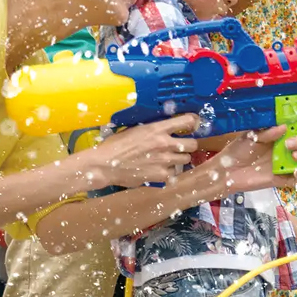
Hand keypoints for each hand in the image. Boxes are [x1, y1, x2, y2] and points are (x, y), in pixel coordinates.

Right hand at [85, 115, 199, 187]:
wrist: (103, 165)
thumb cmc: (115, 146)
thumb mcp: (134, 130)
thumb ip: (153, 130)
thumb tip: (165, 129)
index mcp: (157, 129)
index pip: (187, 121)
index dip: (192, 123)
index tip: (191, 126)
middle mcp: (165, 143)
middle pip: (193, 144)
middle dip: (187, 145)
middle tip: (178, 148)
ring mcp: (165, 160)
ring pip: (185, 159)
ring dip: (178, 160)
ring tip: (167, 161)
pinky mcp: (161, 175)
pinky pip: (174, 174)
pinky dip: (168, 173)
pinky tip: (158, 171)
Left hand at [191, 126, 296, 195]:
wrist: (227, 171)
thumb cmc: (238, 150)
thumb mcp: (251, 136)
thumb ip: (268, 132)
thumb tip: (285, 127)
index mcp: (282, 136)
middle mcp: (288, 149)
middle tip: (288, 145)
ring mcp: (287, 164)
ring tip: (294, 157)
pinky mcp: (283, 179)